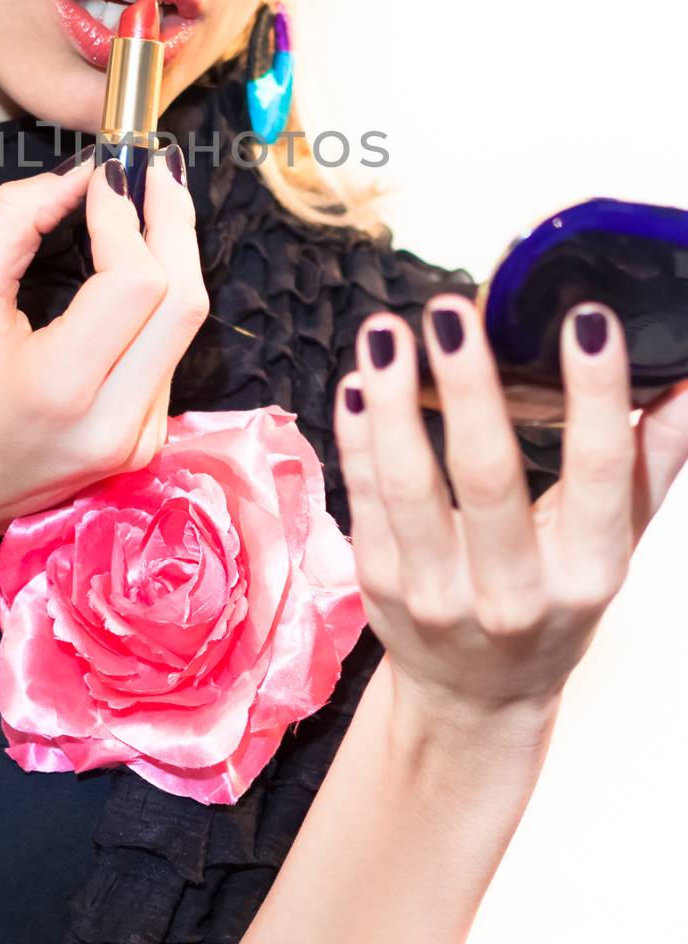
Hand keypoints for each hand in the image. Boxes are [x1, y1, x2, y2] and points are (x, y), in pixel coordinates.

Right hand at [0, 148, 208, 566]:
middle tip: (153, 168)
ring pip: (185, 325)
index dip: (127, 215)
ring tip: (146, 202)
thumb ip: (15, 221)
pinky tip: (138, 263)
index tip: (105, 172)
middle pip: (186, 300)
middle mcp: (117, 422)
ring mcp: (138, 440)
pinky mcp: (144, 444)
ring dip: (172, 255)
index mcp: (64, 387)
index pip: (136, 281)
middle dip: (175, 222)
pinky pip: (169, 354)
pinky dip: (161, 299)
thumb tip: (78, 175)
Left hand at [333, 297, 687, 729]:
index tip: (588, 319)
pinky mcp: (379, 584)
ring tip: (386, 331)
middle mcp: (514, 590)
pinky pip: (363, 499)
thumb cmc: (554, 600)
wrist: (476, 699)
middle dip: (470, 387)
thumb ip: (650, 459)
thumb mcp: (615, 542)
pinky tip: (356, 381)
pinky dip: (355, 437)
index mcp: (587, 571)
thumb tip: (684, 378)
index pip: (601, 474)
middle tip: (452, 310)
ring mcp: (438, 592)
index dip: (596, 395)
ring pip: (409, 486)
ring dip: (393, 402)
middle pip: (489, 476)